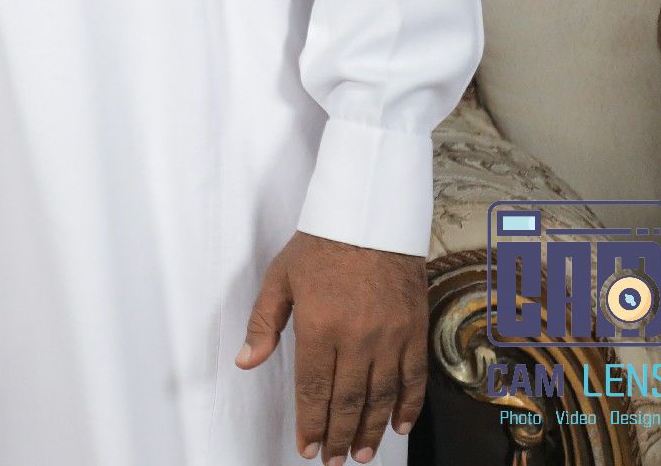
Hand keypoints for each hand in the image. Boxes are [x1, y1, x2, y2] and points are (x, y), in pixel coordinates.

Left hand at [236, 230, 427, 463]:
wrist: (370, 219)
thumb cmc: (319, 247)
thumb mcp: (279, 279)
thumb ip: (263, 323)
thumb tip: (246, 361)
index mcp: (318, 327)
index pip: (314, 388)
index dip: (311, 422)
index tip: (307, 446)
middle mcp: (357, 338)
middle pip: (347, 400)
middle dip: (338, 435)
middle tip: (333, 460)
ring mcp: (390, 337)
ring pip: (381, 397)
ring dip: (370, 430)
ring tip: (360, 454)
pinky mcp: (414, 332)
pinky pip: (414, 379)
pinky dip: (407, 407)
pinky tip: (397, 427)